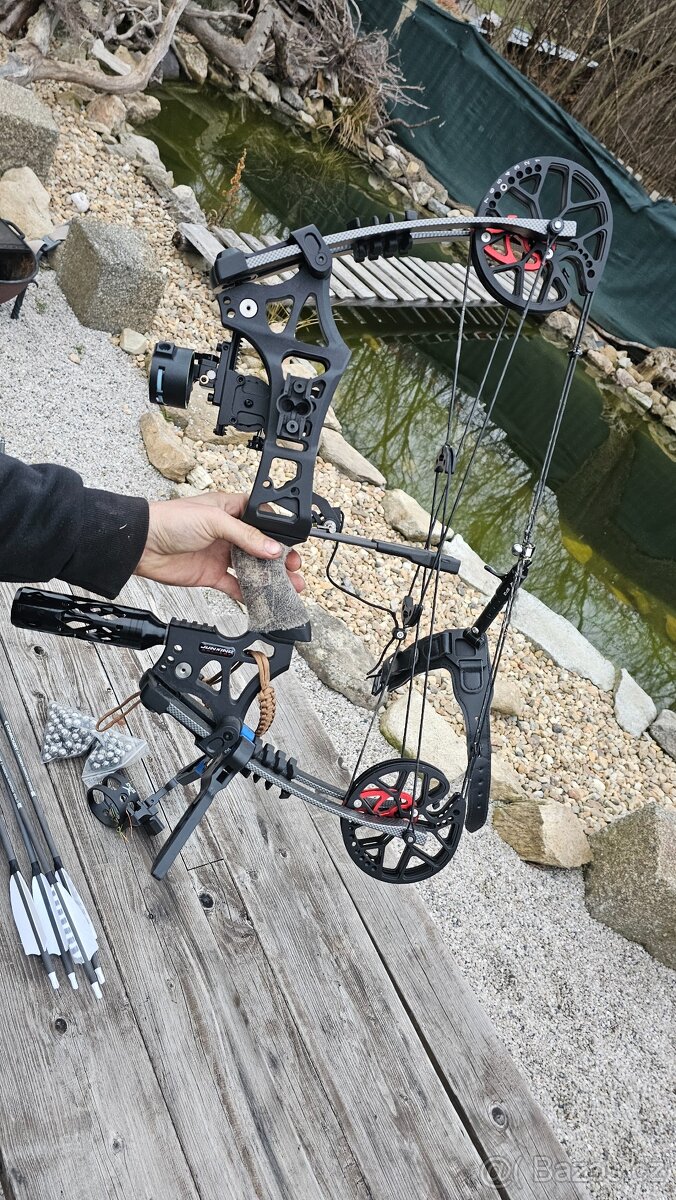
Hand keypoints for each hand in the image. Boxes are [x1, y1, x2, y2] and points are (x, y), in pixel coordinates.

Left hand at [134, 492, 303, 601]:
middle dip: (280, 558)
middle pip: (262, 546)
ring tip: (289, 587)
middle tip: (295, 569)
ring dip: (270, 578)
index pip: (262, 519)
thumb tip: (272, 549)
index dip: (278, 532)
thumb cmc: (170, 520)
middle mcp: (229, 532)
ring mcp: (221, 554)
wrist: (142, 545)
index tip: (293, 544)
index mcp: (231, 510)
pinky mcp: (212, 574)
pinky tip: (263, 599)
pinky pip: (235, 586)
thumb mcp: (214, 520)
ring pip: (252, 568)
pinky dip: (249, 594)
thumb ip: (246, 536)